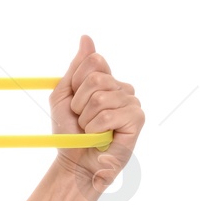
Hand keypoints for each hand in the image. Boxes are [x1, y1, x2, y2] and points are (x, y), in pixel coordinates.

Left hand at [49, 35, 143, 190]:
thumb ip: (75, 68)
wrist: (74, 162)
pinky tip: (101, 137)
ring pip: (100, 98)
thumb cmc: (69, 132)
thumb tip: (86, 37)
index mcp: (106, 80)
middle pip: (96, 78)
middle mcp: (122, 88)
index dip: (76, 83)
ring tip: (91, 130)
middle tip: (82, 120)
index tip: (74, 101)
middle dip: (79, 103)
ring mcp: (132, 102)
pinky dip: (95, 129)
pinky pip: (108, 115)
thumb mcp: (63, 97)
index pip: (93, 61)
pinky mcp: (137, 119)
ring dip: (85, 119)